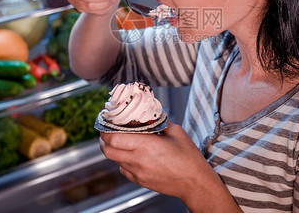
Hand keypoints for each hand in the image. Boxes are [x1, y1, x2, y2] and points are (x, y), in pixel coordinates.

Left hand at [100, 122, 230, 208]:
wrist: (194, 183)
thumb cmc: (188, 158)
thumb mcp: (176, 132)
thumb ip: (160, 122)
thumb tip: (149, 114)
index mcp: (146, 145)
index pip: (113, 139)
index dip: (106, 130)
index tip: (107, 122)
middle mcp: (138, 160)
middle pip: (108, 151)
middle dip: (104, 140)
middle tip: (107, 132)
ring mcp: (138, 173)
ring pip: (114, 160)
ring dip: (113, 150)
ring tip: (119, 141)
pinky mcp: (140, 181)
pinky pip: (123, 170)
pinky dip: (122, 161)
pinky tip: (131, 154)